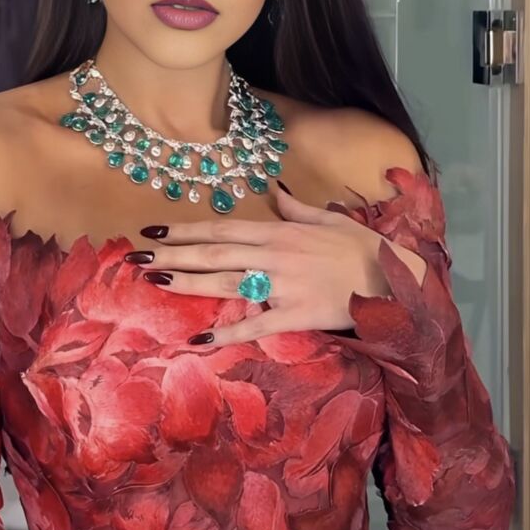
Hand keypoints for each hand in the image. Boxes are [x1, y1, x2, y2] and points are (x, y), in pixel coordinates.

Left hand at [124, 182, 423, 347]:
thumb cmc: (362, 248)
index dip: (186, 229)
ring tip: (154, 281)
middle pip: (215, 253)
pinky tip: (201, 339)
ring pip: (227, 283)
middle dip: (174, 254)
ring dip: (188, 282)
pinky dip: (229, 332)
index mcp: (280, 232)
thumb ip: (296, 208)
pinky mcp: (295, 315)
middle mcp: (275, 256)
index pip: (223, 228)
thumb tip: (275, 191)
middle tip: (137, 255)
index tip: (155, 229)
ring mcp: (283, 286)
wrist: (393, 280)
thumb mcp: (329, 218)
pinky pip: (256, 325)